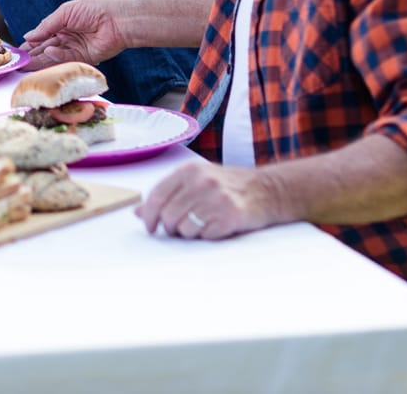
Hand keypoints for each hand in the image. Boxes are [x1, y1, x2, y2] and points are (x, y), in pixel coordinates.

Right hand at [21, 0, 130, 70]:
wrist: (118, 18)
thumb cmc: (94, 9)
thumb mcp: (65, 12)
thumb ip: (46, 26)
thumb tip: (28, 36)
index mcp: (63, 24)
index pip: (42, 36)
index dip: (30, 43)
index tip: (17, 51)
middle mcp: (68, 38)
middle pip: (46, 49)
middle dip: (32, 55)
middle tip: (19, 62)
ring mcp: (76, 48)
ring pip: (54, 56)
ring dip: (41, 60)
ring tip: (26, 64)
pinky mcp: (85, 58)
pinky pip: (67, 59)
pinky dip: (57, 56)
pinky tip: (48, 52)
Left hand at [136, 161, 282, 240]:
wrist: (269, 189)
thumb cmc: (229, 185)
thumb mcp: (197, 180)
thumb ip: (168, 193)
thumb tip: (137, 212)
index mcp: (189, 170)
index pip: (157, 196)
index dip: (149, 215)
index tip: (150, 227)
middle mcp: (202, 182)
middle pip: (169, 215)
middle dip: (170, 228)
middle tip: (178, 229)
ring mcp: (217, 198)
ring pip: (185, 228)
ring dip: (190, 233)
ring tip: (202, 224)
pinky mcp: (231, 215)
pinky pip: (206, 236)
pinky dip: (208, 235)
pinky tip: (217, 226)